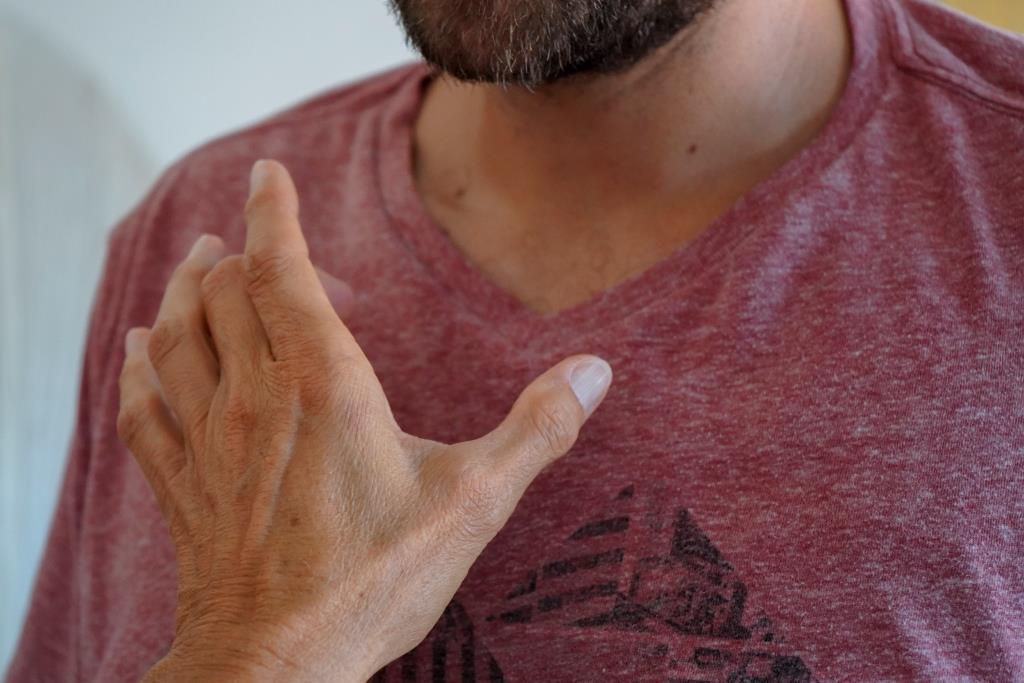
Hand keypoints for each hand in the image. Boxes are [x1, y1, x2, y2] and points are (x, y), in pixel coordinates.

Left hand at [117, 160, 612, 681]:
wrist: (277, 665)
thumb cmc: (373, 582)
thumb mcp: (473, 503)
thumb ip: (536, 430)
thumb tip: (595, 371)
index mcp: (324, 387)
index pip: (282, 272)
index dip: (273, 214)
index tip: (269, 176)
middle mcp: (255, 400)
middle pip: (223, 295)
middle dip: (239, 252)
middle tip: (264, 243)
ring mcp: (208, 443)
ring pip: (177, 339)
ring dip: (183, 291)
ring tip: (195, 264)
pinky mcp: (182, 487)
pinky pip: (143, 409)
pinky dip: (139, 368)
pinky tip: (138, 351)